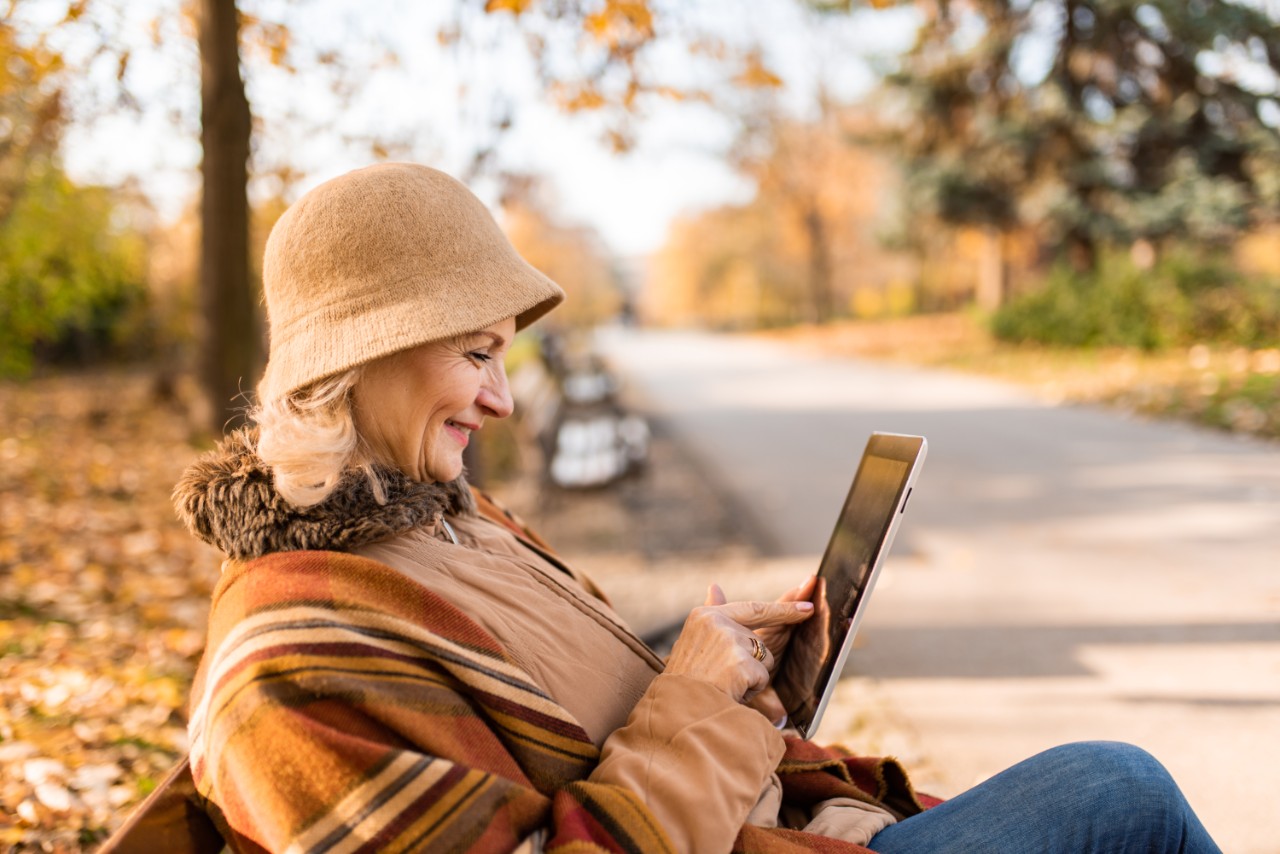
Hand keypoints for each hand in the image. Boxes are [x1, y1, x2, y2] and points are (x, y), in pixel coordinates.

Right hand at [664, 584, 812, 714]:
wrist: (675, 711)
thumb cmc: (686, 679)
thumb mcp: (695, 641)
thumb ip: (712, 613)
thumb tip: (715, 586)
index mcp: (705, 615)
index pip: (753, 609)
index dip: (783, 609)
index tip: (807, 607)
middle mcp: (717, 622)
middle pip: (759, 641)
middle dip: (752, 662)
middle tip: (727, 675)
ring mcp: (730, 641)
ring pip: (764, 659)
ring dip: (751, 677)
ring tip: (724, 685)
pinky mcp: (741, 663)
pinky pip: (762, 677)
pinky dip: (750, 691)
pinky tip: (728, 693)